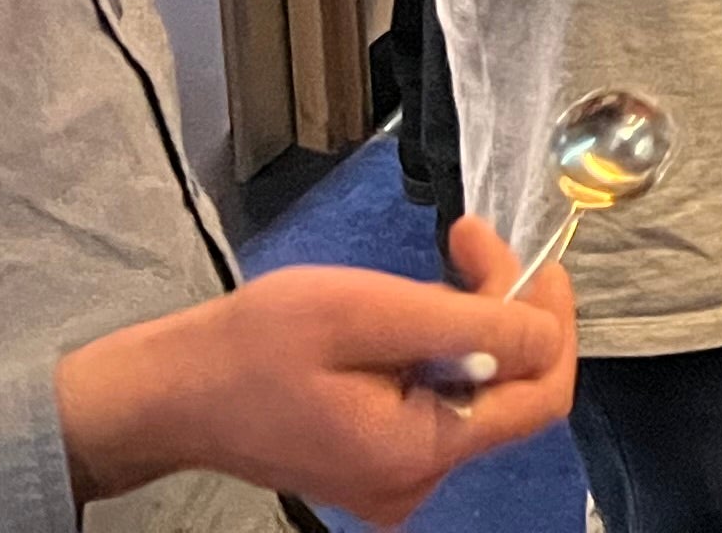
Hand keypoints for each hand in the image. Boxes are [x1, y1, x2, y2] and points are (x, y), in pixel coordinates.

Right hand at [57, 217, 575, 521]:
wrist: (170, 391)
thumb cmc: (254, 345)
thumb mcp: (367, 313)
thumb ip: (465, 326)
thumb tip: (543, 331)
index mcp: (417, 453)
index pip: (540, 398)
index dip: (552, 323)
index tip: (533, 260)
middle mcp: (413, 482)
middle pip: (508, 389)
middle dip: (503, 307)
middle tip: (466, 239)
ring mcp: (392, 478)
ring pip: (474, 389)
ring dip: (468, 323)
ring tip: (426, 271)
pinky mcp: (373, 463)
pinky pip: (436, 401)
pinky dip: (437, 350)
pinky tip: (400, 316)